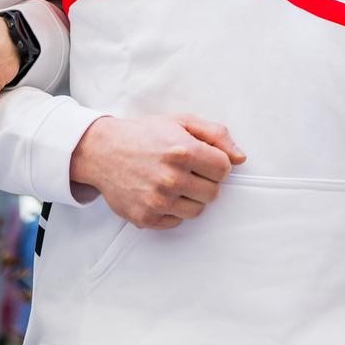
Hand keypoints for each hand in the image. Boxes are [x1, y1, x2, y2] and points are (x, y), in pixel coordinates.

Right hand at [69, 114, 246, 229]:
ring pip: (197, 210)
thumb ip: (216, 135)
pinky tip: (160, 193)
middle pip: (213, 193)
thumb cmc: (145, 134)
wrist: (103, 151)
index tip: (204, 160)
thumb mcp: (181, 122)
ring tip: (174, 182)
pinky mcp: (146, 218)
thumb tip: (240, 158)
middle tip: (188, 170)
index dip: (217, 164)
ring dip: (191, 197)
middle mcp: (171, 178)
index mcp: (183, 151)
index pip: (224, 169)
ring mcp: (157, 201)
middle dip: (205, 181)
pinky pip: (177, 221)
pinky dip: (173, 210)